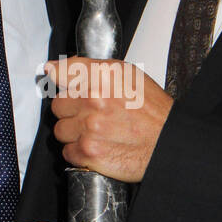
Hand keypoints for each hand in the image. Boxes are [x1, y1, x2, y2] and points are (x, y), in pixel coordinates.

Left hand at [46, 58, 172, 182]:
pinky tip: (97, 146)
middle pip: (58, 106)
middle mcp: (93, 101)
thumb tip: (52, 68)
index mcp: (101, 77)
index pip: (60, 74)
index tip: (63, 86)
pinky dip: (79, 152)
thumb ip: (88, 68)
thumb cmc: (152, 111)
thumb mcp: (126, 74)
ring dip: (74, 133)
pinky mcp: (88, 153)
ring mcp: (89, 128)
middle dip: (71, 111)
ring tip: (96, 132)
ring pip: (61, 131)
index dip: (61, 82)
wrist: (168, 143)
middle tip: (92, 114)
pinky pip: (68, 152)